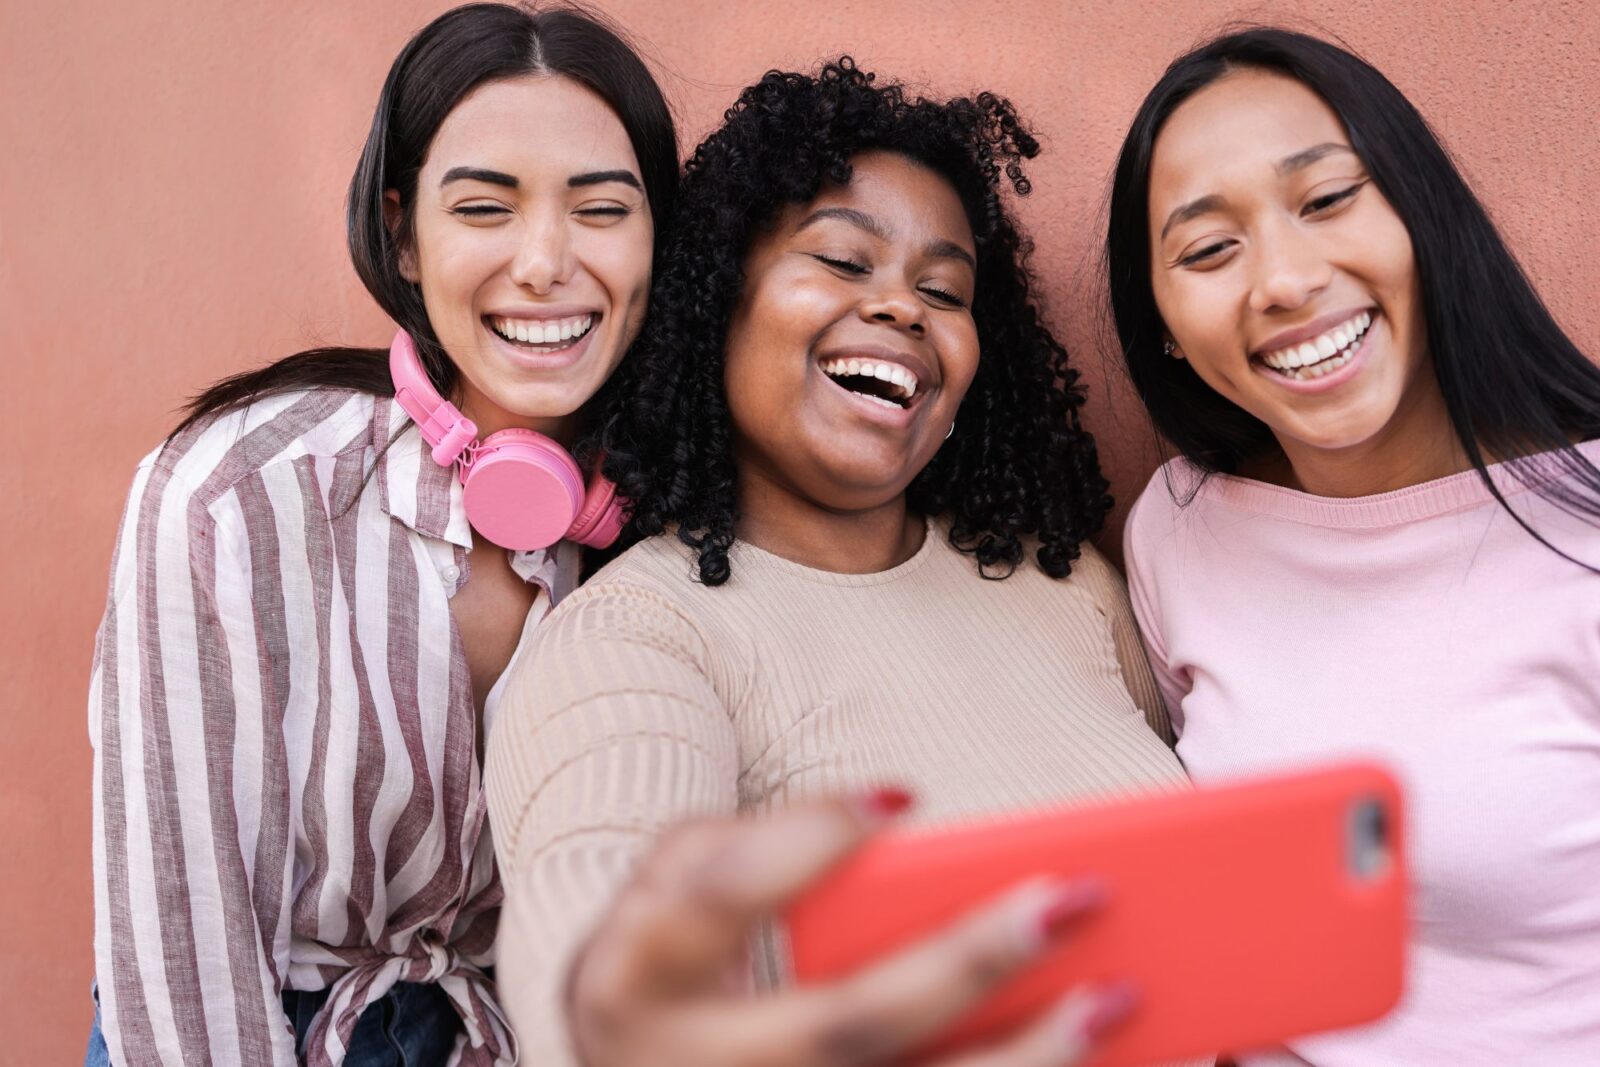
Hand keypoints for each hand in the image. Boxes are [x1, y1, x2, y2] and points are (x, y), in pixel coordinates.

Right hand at [566, 790, 1136, 1066]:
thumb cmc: (666, 961)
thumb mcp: (662, 887)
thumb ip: (745, 843)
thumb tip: (891, 814)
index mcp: (637, 976)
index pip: (719, 898)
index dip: (805, 845)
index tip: (901, 798)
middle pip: (848, 1025)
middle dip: (969, 965)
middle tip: (1075, 897)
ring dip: (1027, 1061)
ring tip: (1118, 996)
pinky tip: (1093, 1060)